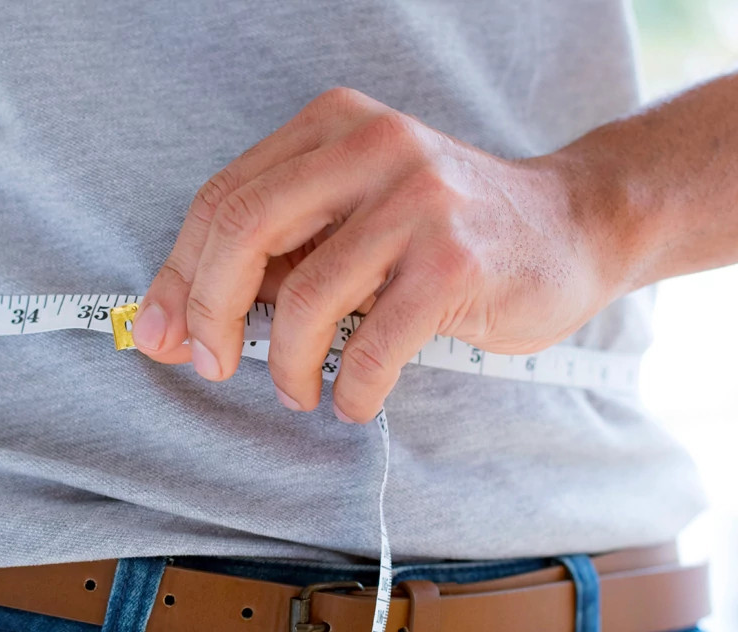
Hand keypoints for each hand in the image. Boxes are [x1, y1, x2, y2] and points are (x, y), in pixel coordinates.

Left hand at [133, 87, 625, 422]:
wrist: (572, 228)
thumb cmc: (452, 233)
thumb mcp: (359, 215)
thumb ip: (283, 251)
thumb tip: (181, 322)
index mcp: (335, 126)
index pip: (224, 197)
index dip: (179, 275)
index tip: (165, 334)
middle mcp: (374, 146)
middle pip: (245, 229)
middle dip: (210, 311)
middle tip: (213, 363)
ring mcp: (420, 199)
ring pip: (307, 295)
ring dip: (288, 364)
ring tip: (301, 389)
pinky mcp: (456, 260)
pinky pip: (371, 342)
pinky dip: (348, 387)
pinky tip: (352, 398)